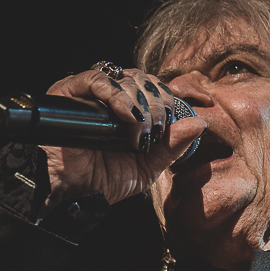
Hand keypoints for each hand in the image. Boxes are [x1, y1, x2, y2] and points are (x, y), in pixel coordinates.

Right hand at [41, 66, 208, 207]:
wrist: (70, 193)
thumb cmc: (102, 180)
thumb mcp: (147, 166)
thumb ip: (173, 146)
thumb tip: (201, 123)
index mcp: (127, 110)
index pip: (154, 87)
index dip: (167, 100)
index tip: (171, 124)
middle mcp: (109, 97)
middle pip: (143, 80)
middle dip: (158, 104)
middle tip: (155, 132)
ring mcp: (89, 92)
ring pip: (125, 77)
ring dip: (141, 104)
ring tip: (139, 132)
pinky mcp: (69, 91)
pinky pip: (96, 78)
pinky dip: (117, 94)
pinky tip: (127, 116)